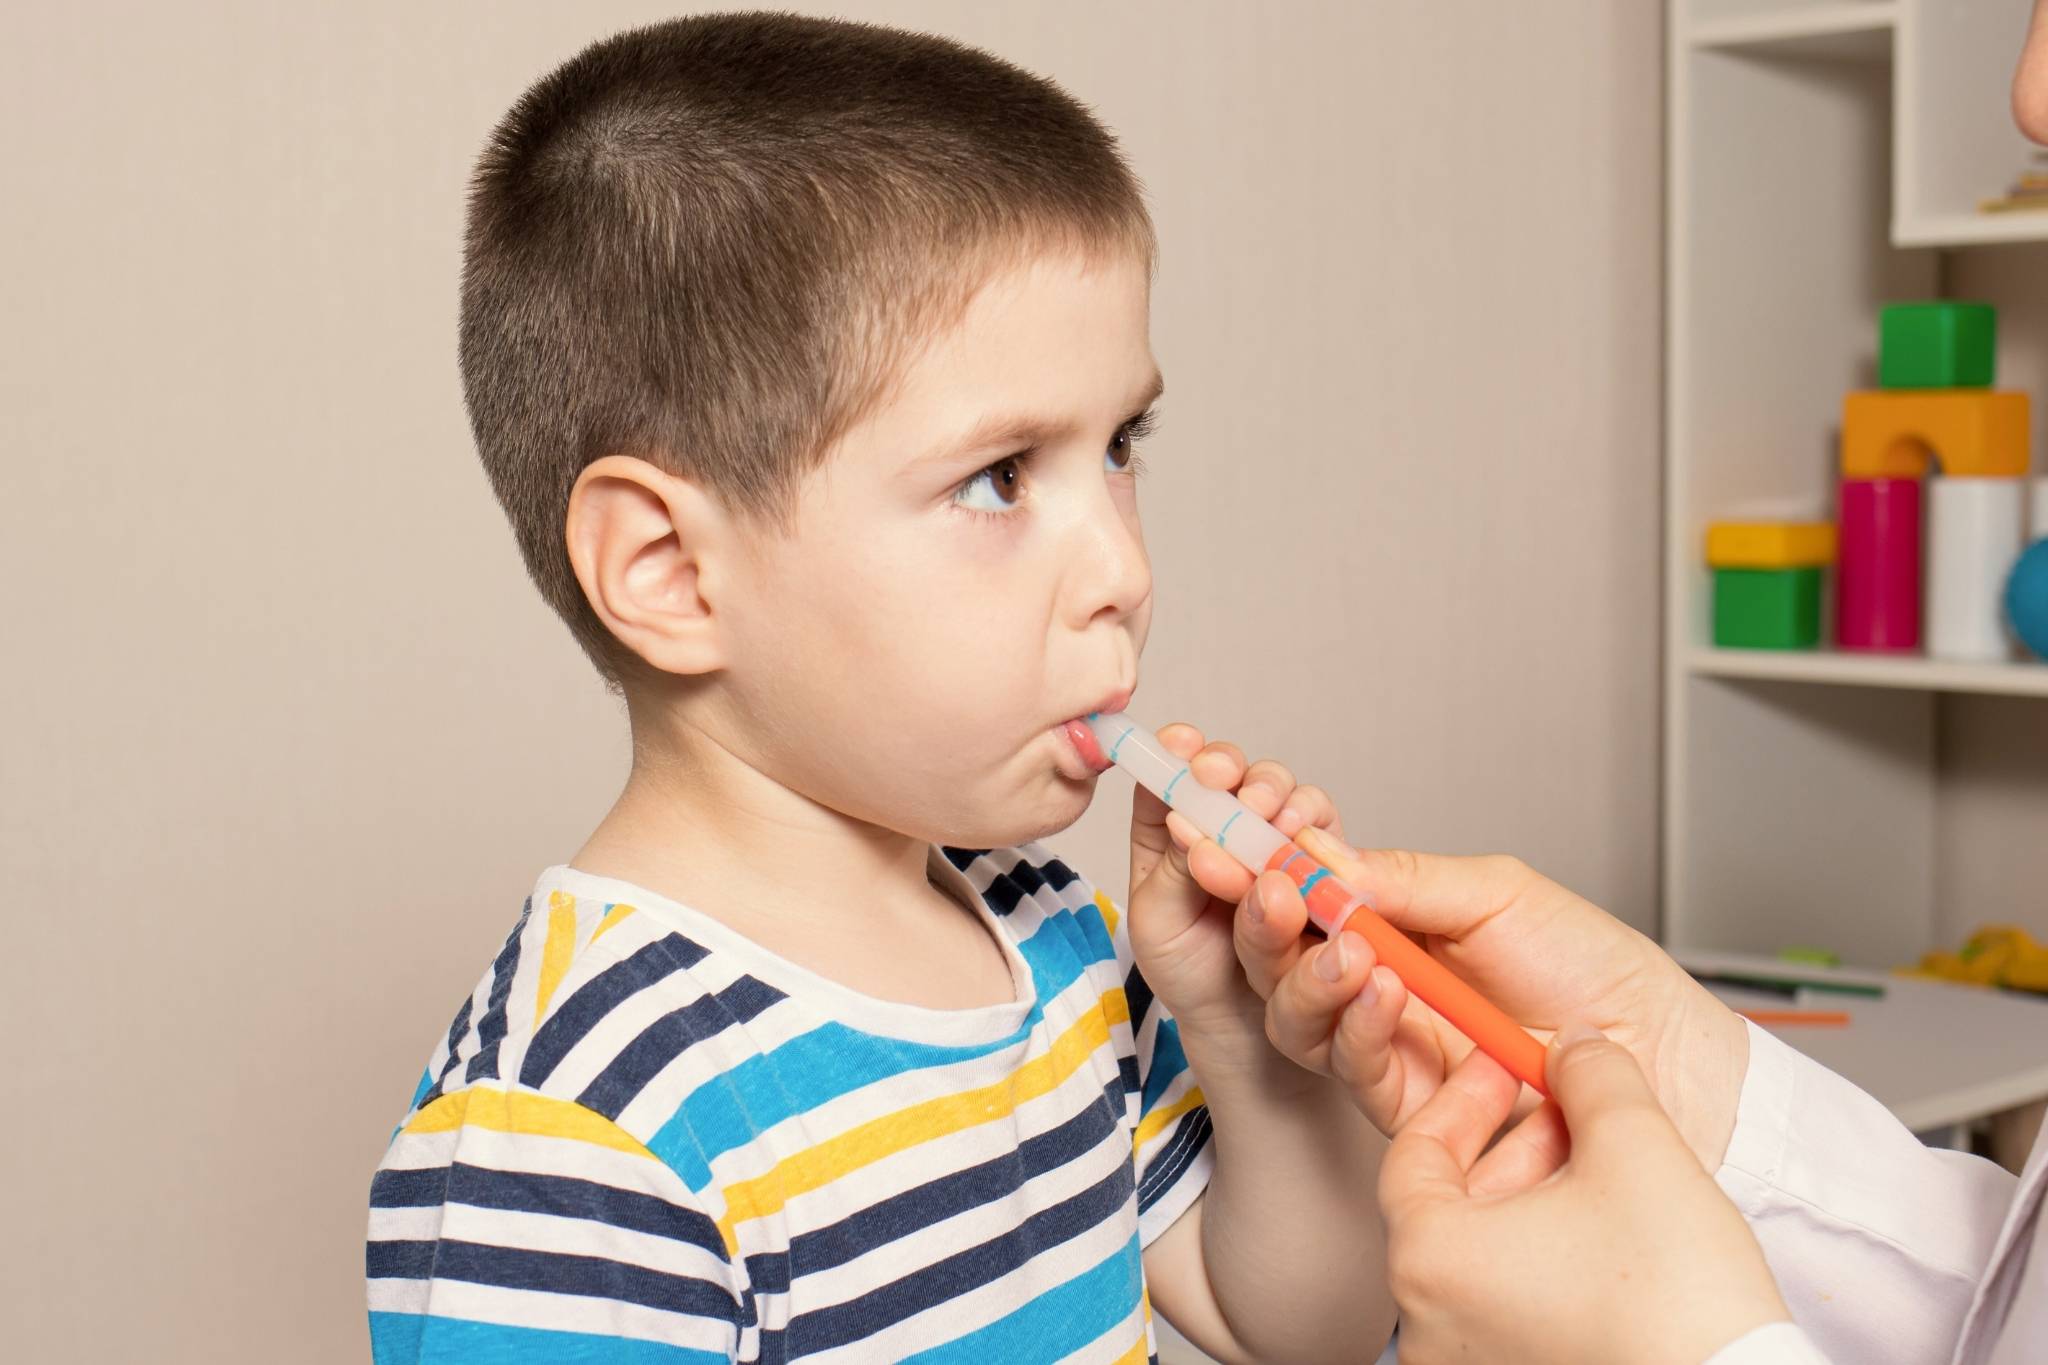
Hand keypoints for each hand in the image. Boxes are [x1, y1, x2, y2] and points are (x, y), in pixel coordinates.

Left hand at [1125, 722, 1346, 1052]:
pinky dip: (1309, 821)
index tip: (1182, 747)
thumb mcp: (1160, 922)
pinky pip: (1318, 824)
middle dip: (1227, 767)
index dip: (1176, 750)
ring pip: (1276, 788)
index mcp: (1167, 828)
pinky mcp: (1316, 855)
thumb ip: (1174, 869)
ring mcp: (1270, 835)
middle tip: (1223, 782)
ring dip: (1271, 792)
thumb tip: (1186, 819)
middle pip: (1227, 769)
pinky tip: (1298, 836)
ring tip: (1265, 816)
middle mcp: (1221, 821)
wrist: (1241, 1026)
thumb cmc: (1187, 971)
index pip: (1168, 771)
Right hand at [1252, 827, 1749, 1170]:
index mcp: (1389, 926)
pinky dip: (1357, 1025)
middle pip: (1275, 961)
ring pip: (1296, 1020)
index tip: (1229, 842)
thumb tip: (1317, 853)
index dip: (1257, 872)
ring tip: (1344, 944)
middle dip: (1259, 922)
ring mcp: (1385, 1048)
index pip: (1297, 898)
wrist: (1662, 1050)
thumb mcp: (1497, 893)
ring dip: (1305, 976)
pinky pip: (1352, 1070)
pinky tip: (1382, 990)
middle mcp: (1374, 986)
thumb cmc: (1593, 968)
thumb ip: (1403, 877)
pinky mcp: (1406, 1110)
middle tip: (1267, 890)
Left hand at [1379, 1030, 1788, 1364]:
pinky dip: (1538, 1262)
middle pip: (1448, 1205)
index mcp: (1429, 1261)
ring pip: (1481, 1257)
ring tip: (1600, 1171)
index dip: (1466, 1098)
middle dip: (1511, 1146)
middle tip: (1565, 1114)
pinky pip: (1505, 1307)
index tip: (1505, 1069)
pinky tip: (1602, 1236)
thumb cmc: (1678, 1301)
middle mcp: (1428, 1325)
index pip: (1414, 1151)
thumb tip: (1576, 1046)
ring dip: (1531, 1201)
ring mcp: (1467, 1364)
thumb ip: (1592, 1075)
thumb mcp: (1635, 1147)